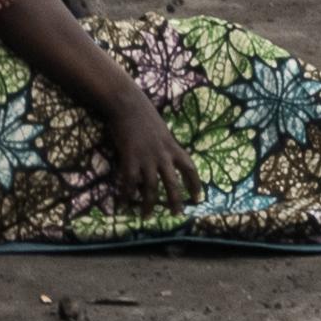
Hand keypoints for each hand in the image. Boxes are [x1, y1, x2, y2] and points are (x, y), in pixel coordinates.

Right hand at [92, 90, 197, 215]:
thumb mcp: (163, 131)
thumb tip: (167, 159)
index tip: (198, 199)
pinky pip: (129, 182)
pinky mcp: (130, 158)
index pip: (190, 169)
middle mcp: (163, 155)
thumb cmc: (144, 115)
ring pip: (151, 188)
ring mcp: (146, 158)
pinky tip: (123, 204)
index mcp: (174, 147)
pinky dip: (126, 195)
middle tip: (177, 215)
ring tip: (146, 216)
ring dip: (148, 204)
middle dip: (176, 201)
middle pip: (173, 183)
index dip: (195, 185)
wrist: (128, 104)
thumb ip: (166, 146)